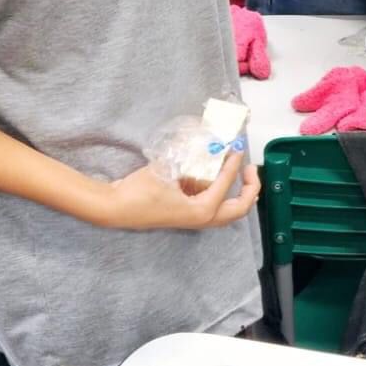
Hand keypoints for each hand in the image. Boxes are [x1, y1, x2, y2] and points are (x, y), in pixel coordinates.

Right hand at [98, 152, 259, 230]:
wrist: (115, 208)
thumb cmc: (139, 192)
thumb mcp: (166, 171)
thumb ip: (190, 160)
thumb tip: (209, 145)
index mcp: (201, 211)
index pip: (226, 184)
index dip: (234, 164)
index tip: (237, 148)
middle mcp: (202, 219)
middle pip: (239, 208)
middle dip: (250, 189)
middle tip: (249, 169)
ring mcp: (194, 219)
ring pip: (226, 210)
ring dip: (236, 193)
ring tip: (238, 172)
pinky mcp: (185, 214)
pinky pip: (211, 205)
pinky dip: (219, 192)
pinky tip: (212, 175)